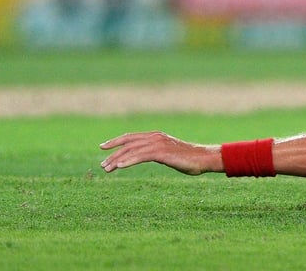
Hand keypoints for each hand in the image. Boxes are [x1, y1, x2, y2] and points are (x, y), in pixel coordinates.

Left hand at [100, 131, 220, 174]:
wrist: (203, 158)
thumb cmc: (189, 158)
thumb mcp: (169, 153)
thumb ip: (157, 153)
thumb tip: (148, 157)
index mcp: (156, 136)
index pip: (131, 137)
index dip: (116, 141)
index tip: (103, 148)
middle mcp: (154, 137)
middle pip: (127, 143)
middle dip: (113, 153)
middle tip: (102, 165)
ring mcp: (157, 144)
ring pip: (131, 150)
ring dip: (117, 160)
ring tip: (107, 169)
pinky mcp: (161, 153)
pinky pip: (140, 156)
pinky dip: (128, 161)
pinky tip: (119, 167)